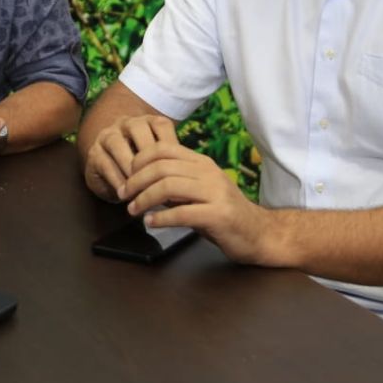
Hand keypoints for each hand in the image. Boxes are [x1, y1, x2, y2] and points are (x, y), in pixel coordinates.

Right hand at [82, 114, 173, 201]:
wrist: (112, 170)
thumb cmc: (143, 167)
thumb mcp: (159, 162)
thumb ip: (171, 162)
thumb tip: (191, 176)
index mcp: (148, 122)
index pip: (162, 126)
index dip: (170, 147)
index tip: (178, 172)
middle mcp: (127, 124)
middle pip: (138, 130)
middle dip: (149, 157)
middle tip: (158, 181)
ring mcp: (108, 136)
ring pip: (118, 144)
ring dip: (129, 168)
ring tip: (140, 189)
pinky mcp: (94, 153)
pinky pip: (105, 163)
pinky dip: (117, 180)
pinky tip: (126, 194)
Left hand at [122, 119, 271, 264]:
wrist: (258, 233)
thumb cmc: (222, 213)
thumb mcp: (199, 190)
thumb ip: (176, 182)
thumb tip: (141, 180)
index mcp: (202, 163)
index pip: (163, 149)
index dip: (139, 161)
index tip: (127, 177)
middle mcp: (208, 173)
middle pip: (161, 167)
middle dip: (136, 181)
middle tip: (124, 195)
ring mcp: (215, 193)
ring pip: (168, 186)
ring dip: (144, 199)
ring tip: (133, 210)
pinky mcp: (219, 215)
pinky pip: (182, 213)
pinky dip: (161, 219)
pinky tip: (151, 223)